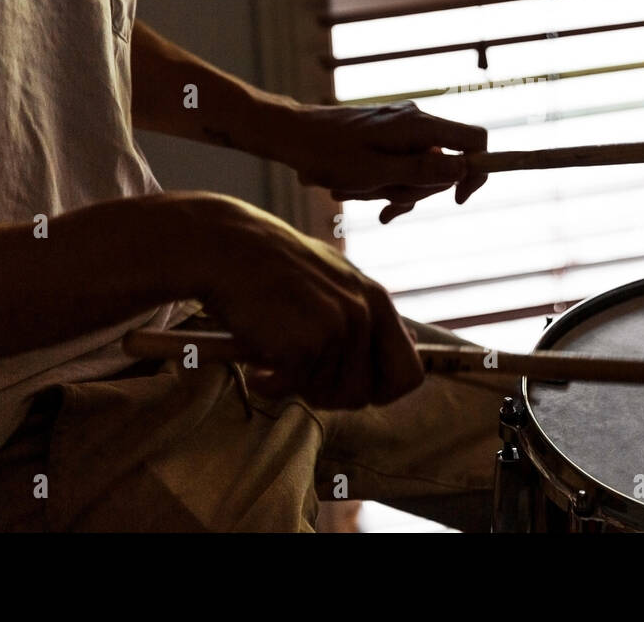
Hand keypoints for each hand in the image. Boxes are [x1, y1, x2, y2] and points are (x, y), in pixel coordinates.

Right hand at [182, 195, 423, 408]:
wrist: (229, 247)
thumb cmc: (275, 267)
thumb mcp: (337, 279)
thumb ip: (369, 313)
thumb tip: (414, 343)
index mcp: (377, 301)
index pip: (409, 373)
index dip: (382, 390)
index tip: (351, 385)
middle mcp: (364, 315)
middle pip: (363, 394)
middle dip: (331, 394)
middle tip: (299, 371)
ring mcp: (336, 329)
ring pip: (326, 395)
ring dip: (296, 384)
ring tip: (275, 349)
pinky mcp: (304, 344)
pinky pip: (289, 389)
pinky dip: (268, 383)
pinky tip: (256, 355)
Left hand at [284, 102, 487, 222]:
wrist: (291, 134)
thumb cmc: (328, 154)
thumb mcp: (376, 173)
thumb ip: (421, 172)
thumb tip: (464, 169)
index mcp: (419, 125)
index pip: (474, 139)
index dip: (476, 171)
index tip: (458, 199)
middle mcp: (416, 121)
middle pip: (446, 163)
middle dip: (419, 189)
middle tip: (384, 202)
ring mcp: (402, 127)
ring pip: (421, 168)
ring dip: (395, 189)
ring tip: (358, 192)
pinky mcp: (388, 134)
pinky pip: (402, 164)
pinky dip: (387, 182)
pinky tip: (360, 192)